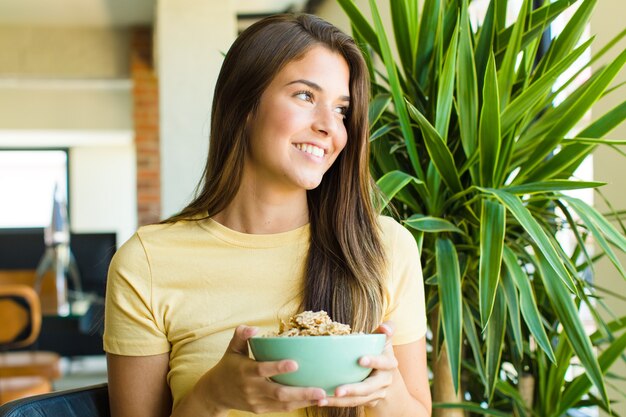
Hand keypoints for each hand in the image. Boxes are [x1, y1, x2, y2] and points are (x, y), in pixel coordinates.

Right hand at [198, 325, 326, 414]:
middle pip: (278, 392)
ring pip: (283, 404)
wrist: (216, 393)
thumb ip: (241, 335)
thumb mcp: (232, 348)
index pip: (262, 369)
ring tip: (323, 396)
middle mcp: (252, 388)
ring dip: (304, 401)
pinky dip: (298, 405)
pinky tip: (313, 400)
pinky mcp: (261, 409)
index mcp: (245, 371)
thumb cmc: (228, 365)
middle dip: (300, 392)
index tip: (295, 363)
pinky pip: (281, 408)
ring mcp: (257, 401)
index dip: (278, 367)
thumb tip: (254, 327)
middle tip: (320, 390)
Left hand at [318, 322, 396, 408]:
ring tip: (322, 399)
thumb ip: (387, 330)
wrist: (387, 379)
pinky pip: (350, 403)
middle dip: (353, 389)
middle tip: (337, 391)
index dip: (373, 361)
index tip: (360, 360)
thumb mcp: (385, 341)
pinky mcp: (366, 402)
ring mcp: (376, 394)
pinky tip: (321, 401)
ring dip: (339, 401)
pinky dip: (336, 403)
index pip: (383, 362)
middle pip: (369, 387)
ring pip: (357, 399)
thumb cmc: (380, 353)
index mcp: (389, 363)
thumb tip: (385, 327)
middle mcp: (384, 381)